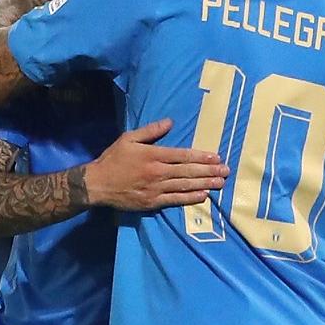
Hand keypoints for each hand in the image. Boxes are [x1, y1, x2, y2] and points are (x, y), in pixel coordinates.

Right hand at [84, 119, 227, 211]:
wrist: (97, 184)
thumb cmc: (113, 159)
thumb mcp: (128, 139)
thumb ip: (150, 131)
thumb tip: (170, 122)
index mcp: (153, 155)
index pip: (183, 156)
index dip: (201, 157)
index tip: (216, 158)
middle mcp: (158, 172)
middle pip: (188, 171)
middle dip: (209, 171)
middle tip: (226, 172)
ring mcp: (156, 189)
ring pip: (185, 186)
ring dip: (205, 184)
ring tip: (220, 183)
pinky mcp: (152, 202)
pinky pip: (175, 200)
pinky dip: (190, 198)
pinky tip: (203, 196)